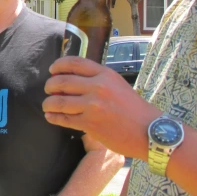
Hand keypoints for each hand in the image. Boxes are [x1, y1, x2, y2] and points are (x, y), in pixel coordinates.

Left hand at [43, 57, 160, 159]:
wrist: (149, 131)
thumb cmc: (134, 109)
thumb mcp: (117, 85)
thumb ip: (97, 80)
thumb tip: (70, 79)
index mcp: (105, 74)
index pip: (75, 63)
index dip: (59, 65)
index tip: (52, 70)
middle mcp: (98, 87)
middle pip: (62, 81)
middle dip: (50, 86)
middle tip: (48, 90)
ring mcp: (93, 106)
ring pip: (59, 101)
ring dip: (48, 103)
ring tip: (47, 106)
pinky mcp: (90, 123)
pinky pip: (65, 119)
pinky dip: (54, 118)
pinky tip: (51, 117)